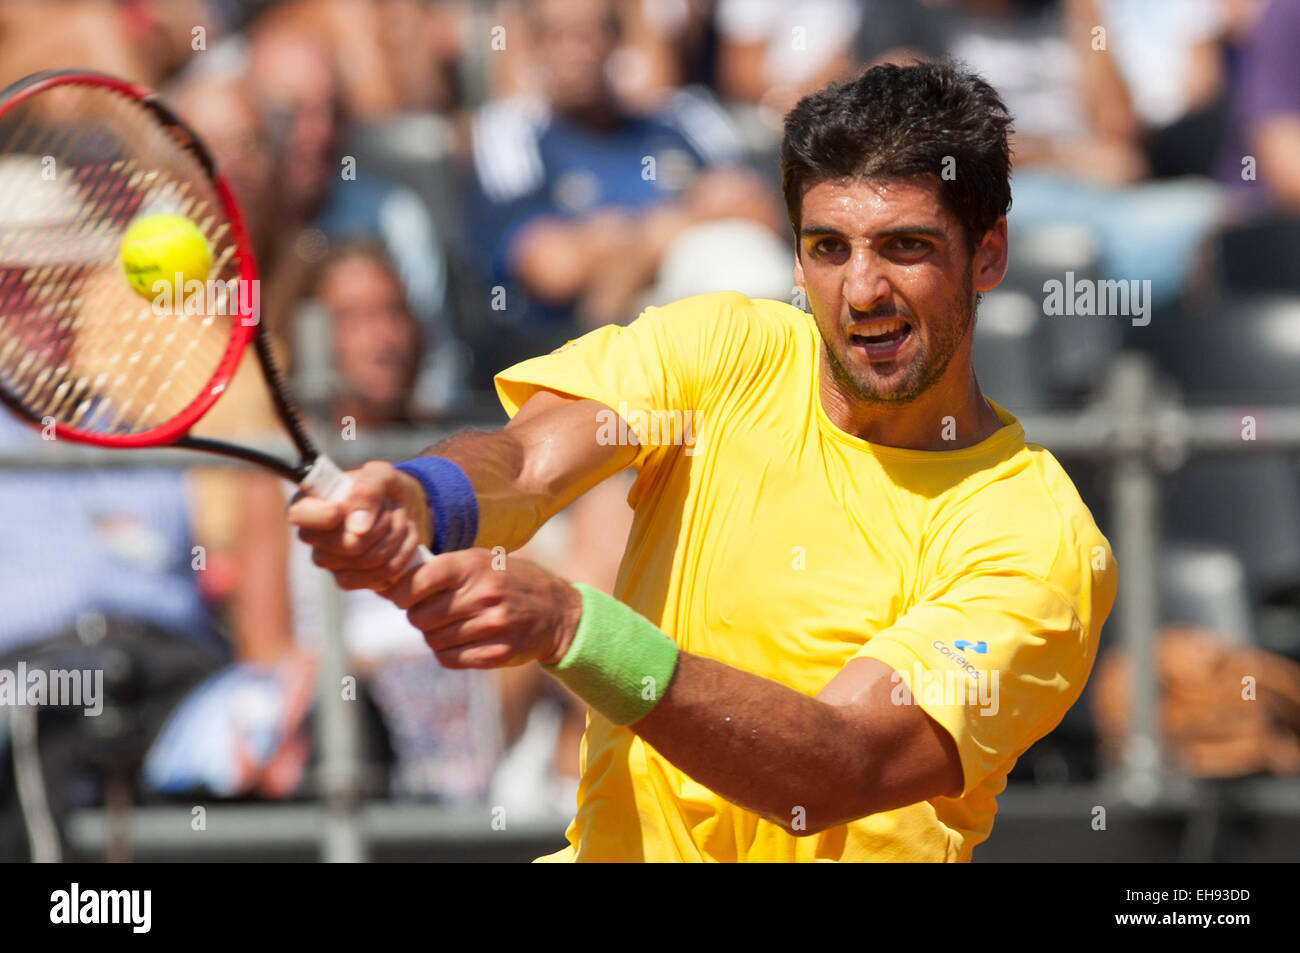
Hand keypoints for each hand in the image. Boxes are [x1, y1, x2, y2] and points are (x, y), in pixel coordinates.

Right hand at [288, 460, 430, 592]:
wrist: (405, 509)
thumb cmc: (385, 488)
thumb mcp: (381, 475)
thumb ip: (368, 490)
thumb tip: (357, 528)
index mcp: (310, 503)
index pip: (300, 514)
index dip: (324, 515)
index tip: (343, 509)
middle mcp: (313, 535)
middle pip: (349, 544)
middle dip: (383, 523)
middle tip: (391, 507)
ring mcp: (329, 561)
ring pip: (369, 559)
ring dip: (396, 537)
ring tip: (399, 521)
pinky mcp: (348, 578)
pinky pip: (377, 576)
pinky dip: (400, 557)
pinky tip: (401, 541)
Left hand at [382, 549, 583, 668]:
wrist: (557, 611)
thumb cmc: (510, 581)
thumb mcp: (483, 561)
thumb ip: (444, 569)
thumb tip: (390, 582)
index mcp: (475, 566)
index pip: (418, 581)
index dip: (401, 592)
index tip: (402, 596)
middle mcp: (483, 594)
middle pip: (420, 616)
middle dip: (418, 616)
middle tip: (431, 612)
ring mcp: (492, 626)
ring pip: (433, 639)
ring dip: (434, 635)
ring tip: (450, 625)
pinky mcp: (497, 653)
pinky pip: (450, 658)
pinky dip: (447, 652)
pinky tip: (461, 641)